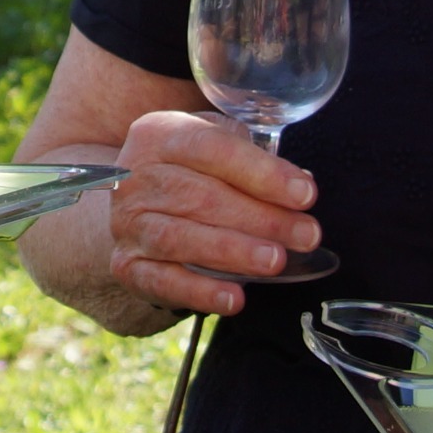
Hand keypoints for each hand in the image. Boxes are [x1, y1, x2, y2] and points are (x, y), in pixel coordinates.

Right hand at [93, 109, 318, 320]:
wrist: (138, 206)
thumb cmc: (191, 172)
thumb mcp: (215, 146)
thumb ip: (253, 159)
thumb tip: (299, 186)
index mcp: (160, 135)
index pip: (212, 148)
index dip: (261, 172)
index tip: (305, 194)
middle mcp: (136, 177)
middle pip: (200, 197)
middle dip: (261, 218)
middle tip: (306, 234)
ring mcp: (127, 223)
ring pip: (179, 238)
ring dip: (234, 251)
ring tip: (276, 260)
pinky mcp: (127, 265)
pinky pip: (162, 281)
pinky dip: (199, 292)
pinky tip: (234, 298)